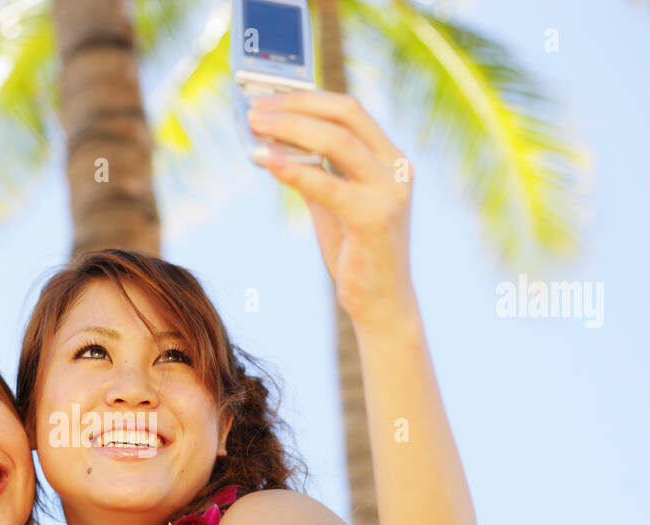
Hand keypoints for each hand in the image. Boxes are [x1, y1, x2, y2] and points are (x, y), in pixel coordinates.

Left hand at [247, 90, 415, 329]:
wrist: (380, 303)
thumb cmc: (355, 252)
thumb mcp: (333, 202)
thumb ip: (315, 170)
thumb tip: (274, 141)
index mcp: (389, 158)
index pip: (349, 110)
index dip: (306, 97)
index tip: (268, 97)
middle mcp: (395, 168)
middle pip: (344, 115)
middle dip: (295, 106)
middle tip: (254, 108)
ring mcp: (389, 192)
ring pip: (337, 141)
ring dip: (289, 129)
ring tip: (254, 128)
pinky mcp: (373, 219)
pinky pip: (327, 184)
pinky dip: (293, 168)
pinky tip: (265, 160)